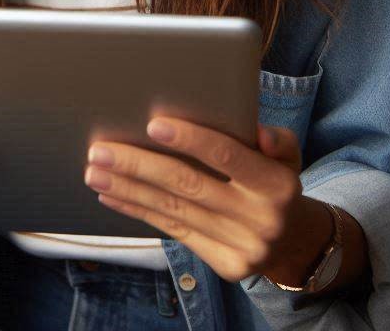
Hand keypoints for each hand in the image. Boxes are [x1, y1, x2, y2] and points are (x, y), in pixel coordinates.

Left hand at [85, 119, 329, 283]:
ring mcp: (241, 246)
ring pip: (174, 211)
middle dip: (139, 166)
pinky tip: (112, 197)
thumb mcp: (287, 157)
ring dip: (129, 190)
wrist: (294, 243)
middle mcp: (259, 218)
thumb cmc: (276, 182)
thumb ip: (276, 139)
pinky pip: (173, 231)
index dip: (191, 140)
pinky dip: (139, 211)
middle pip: (189, 186)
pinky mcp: (224, 264)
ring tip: (95, 172)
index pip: (227, 156)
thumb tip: (259, 133)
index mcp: (275, 184)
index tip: (152, 124)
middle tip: (100, 150)